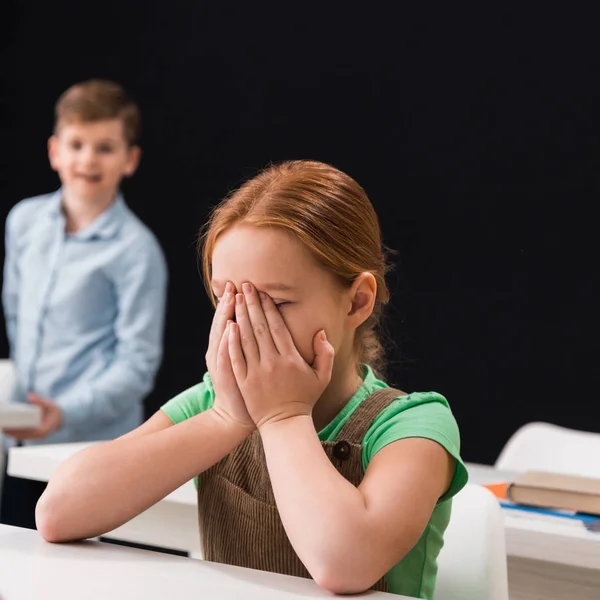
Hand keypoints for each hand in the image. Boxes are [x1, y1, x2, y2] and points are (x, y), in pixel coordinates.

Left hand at [2, 393, 61, 439]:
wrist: (62, 418)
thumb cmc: (56, 412)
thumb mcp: (51, 405)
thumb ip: (40, 401)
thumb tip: (30, 396)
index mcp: (43, 430)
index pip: (27, 432)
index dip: (16, 431)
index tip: (7, 428)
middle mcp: (38, 436)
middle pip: (21, 435)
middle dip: (10, 432)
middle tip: (2, 427)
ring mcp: (36, 437)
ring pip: (20, 436)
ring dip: (11, 433)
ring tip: (2, 428)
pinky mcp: (33, 435)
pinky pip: (22, 435)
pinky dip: (14, 433)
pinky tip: (7, 429)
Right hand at [205, 281, 253, 429]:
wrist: (236, 413)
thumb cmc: (243, 385)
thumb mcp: (237, 360)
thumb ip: (243, 339)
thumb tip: (244, 320)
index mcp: (226, 346)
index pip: (228, 319)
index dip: (232, 303)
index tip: (239, 285)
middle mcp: (220, 352)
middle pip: (224, 322)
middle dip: (230, 303)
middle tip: (235, 284)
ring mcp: (222, 364)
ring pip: (223, 335)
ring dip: (227, 316)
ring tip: (232, 298)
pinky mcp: (227, 376)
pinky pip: (226, 356)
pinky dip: (227, 342)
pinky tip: (230, 328)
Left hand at [228, 282, 334, 428]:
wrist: (285, 424)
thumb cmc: (305, 398)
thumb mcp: (322, 376)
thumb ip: (325, 353)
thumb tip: (320, 332)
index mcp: (291, 359)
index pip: (277, 327)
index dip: (269, 307)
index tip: (263, 292)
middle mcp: (272, 362)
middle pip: (259, 327)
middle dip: (252, 304)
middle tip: (245, 285)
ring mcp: (256, 372)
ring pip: (246, 338)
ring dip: (240, 316)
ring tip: (236, 298)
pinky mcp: (244, 381)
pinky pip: (235, 357)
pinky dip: (231, 341)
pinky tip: (228, 325)